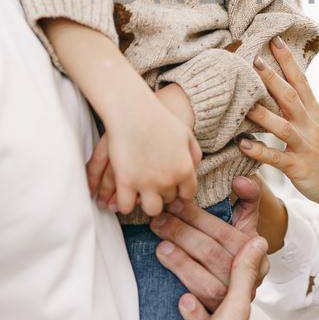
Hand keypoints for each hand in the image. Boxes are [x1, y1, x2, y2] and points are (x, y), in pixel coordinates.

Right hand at [84, 89, 199, 216]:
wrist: (133, 110)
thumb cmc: (159, 119)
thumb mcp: (186, 135)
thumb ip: (194, 155)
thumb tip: (194, 171)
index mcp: (184, 169)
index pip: (187, 194)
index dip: (179, 191)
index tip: (172, 187)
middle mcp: (168, 180)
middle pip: (169, 201)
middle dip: (163, 194)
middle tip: (155, 186)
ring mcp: (146, 183)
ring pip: (151, 210)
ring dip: (147, 202)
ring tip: (142, 194)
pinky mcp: (125, 182)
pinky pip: (126, 206)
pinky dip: (125, 204)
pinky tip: (124, 196)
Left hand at [153, 176, 265, 310]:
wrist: (239, 301)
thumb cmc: (238, 254)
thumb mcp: (247, 226)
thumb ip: (248, 200)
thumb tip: (241, 179)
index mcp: (255, 255)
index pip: (226, 234)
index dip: (199, 218)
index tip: (175, 203)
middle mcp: (246, 282)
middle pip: (213, 256)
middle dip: (183, 235)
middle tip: (157, 221)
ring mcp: (232, 306)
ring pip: (208, 286)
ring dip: (184, 267)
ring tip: (160, 248)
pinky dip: (195, 314)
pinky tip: (182, 302)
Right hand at [161, 235, 266, 319]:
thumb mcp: (235, 308)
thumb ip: (243, 276)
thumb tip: (259, 240)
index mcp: (244, 308)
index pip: (234, 270)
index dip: (223, 250)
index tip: (204, 233)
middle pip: (216, 284)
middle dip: (199, 266)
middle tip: (179, 247)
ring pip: (205, 300)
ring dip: (190, 283)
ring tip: (176, 269)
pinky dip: (189, 311)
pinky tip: (180, 302)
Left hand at [242, 37, 318, 224]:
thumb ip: (304, 112)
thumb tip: (285, 95)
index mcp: (316, 115)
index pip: (302, 81)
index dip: (288, 61)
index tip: (275, 40)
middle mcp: (311, 126)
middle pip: (290, 97)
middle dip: (272, 78)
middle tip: (254, 59)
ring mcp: (305, 146)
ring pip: (282, 126)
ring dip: (262, 113)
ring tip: (243, 102)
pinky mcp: (298, 167)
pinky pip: (276, 158)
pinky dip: (259, 151)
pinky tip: (242, 144)